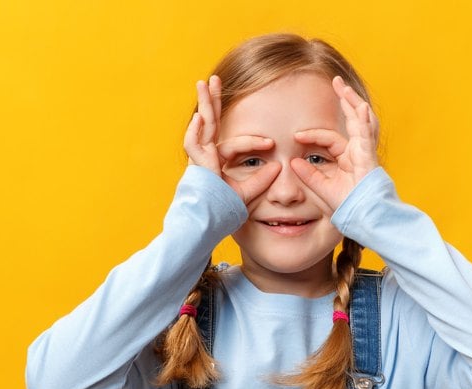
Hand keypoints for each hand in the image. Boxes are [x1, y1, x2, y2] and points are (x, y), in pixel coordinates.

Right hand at [183, 76, 280, 203]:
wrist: (208, 225)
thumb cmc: (225, 211)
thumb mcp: (248, 193)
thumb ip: (262, 180)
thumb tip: (278, 167)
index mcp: (217, 160)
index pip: (236, 144)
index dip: (255, 142)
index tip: (272, 145)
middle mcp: (206, 156)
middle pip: (211, 123)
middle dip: (213, 100)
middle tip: (216, 79)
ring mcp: (198, 159)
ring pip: (201, 127)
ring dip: (204, 105)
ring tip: (206, 84)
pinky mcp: (195, 167)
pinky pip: (194, 146)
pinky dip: (196, 131)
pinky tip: (201, 117)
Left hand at [290, 76, 379, 210]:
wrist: (363, 219)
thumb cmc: (347, 206)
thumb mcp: (321, 188)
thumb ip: (308, 175)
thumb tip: (292, 161)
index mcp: (349, 158)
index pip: (329, 139)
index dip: (312, 135)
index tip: (296, 136)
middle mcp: (359, 151)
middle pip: (352, 120)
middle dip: (345, 100)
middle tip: (336, 81)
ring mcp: (366, 152)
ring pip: (361, 121)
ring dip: (353, 102)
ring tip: (344, 86)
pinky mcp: (369, 157)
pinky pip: (366, 135)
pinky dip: (363, 121)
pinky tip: (358, 107)